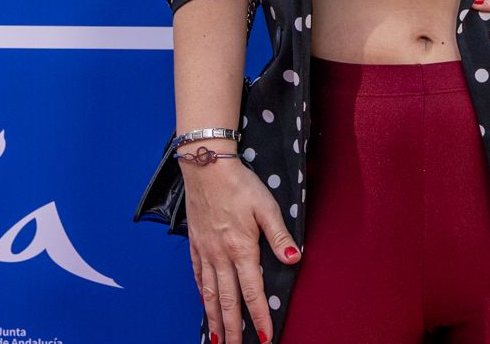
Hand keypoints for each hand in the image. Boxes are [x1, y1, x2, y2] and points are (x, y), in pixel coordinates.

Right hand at [183, 153, 301, 343]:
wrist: (205, 164)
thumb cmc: (239, 182)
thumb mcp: (266, 205)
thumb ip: (279, 234)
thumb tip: (294, 258)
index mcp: (241, 248)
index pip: (252, 291)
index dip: (259, 317)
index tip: (265, 338)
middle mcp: (221, 255)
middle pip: (227, 300)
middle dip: (233, 328)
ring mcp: (205, 250)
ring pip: (209, 292)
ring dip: (214, 318)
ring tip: (217, 338)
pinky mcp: (195, 243)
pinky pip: (197, 275)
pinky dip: (201, 294)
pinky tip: (204, 303)